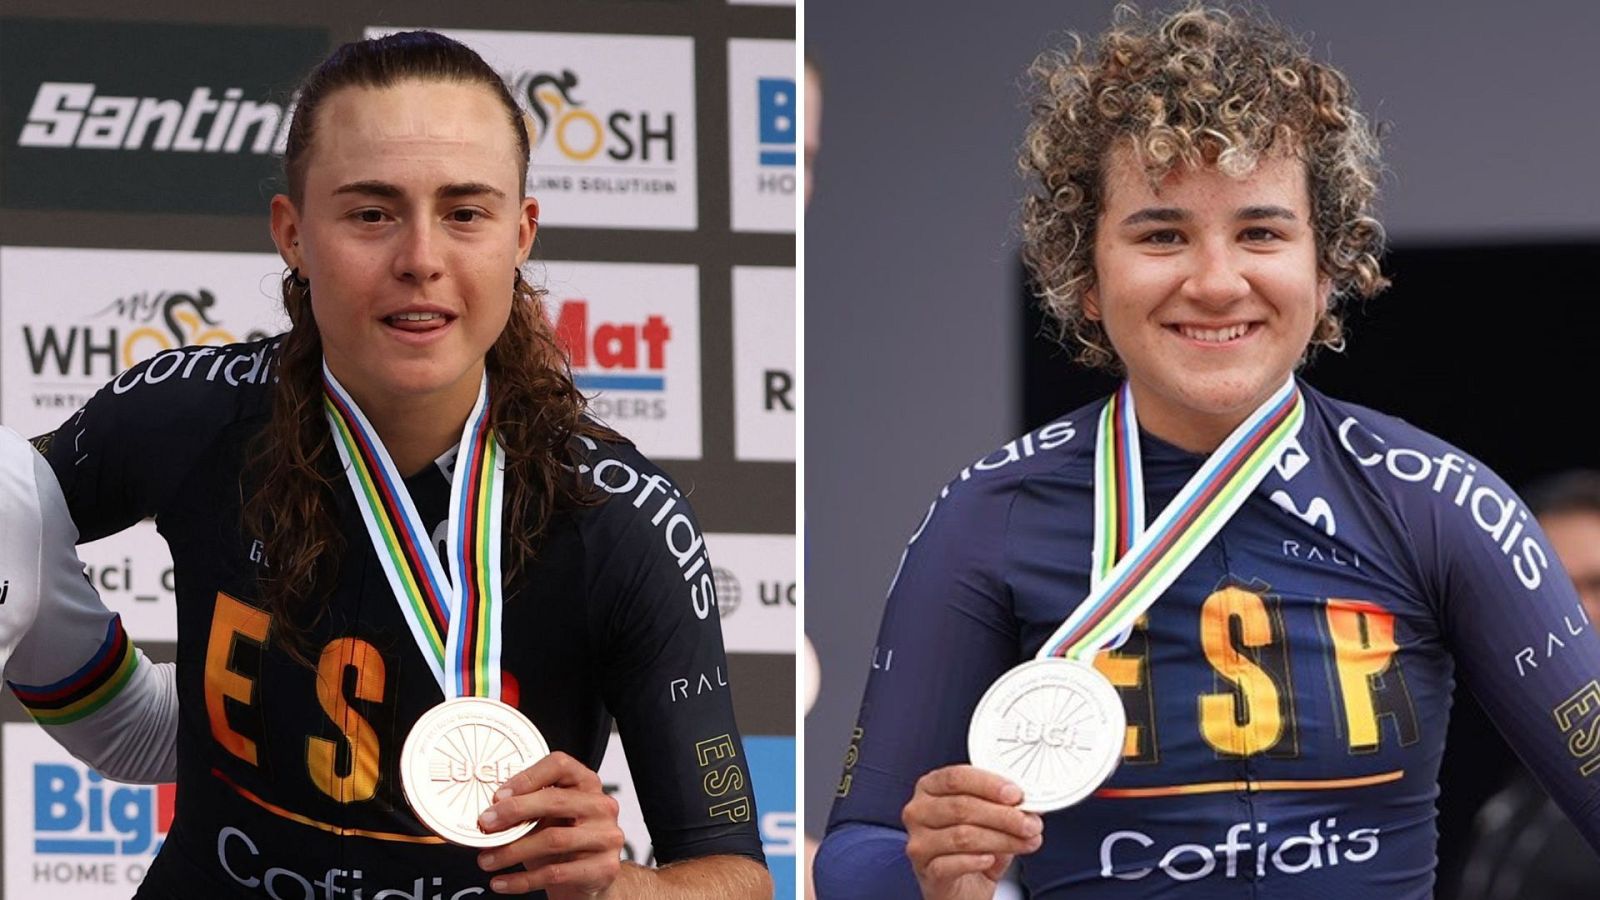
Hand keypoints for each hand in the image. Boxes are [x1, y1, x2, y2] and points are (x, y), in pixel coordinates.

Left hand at [475, 751, 624, 897]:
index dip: (526, 778)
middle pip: (556, 800)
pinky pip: (555, 874)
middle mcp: (601, 806)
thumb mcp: (546, 820)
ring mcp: (606, 837)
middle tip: (487, 824)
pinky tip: (502, 882)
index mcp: (587, 783)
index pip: (559, 765)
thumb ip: (525, 811)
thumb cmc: (564, 845)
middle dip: (514, 812)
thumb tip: (488, 813)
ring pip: (553, 840)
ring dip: (512, 851)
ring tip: (487, 860)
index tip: (499, 796)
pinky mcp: (603, 868)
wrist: (589, 881)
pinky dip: (522, 880)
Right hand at [901, 765, 1043, 899]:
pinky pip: (952, 864)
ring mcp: (919, 841)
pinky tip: (991, 859)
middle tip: (1029, 823)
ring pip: (962, 836)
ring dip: (1001, 839)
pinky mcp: (925, 869)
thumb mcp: (988, 820)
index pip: (956, 777)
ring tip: (1024, 842)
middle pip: (961, 807)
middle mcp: (919, 811)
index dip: (988, 784)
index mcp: (931, 788)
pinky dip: (976, 861)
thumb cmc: (971, 848)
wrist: (961, 888)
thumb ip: (1005, 808)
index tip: (1016, 794)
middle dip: (1003, 816)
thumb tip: (1030, 803)